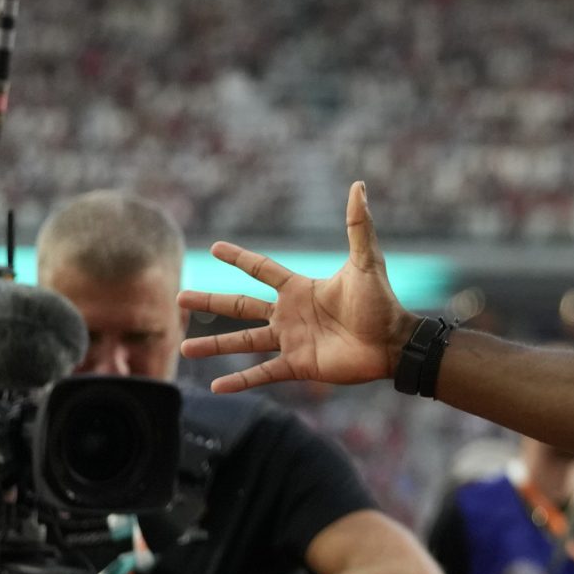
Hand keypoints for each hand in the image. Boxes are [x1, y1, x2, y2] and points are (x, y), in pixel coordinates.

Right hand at [180, 183, 416, 392]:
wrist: (395, 342)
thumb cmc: (382, 303)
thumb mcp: (365, 261)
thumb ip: (358, 225)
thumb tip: (359, 186)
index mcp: (299, 288)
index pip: (260, 269)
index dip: (239, 258)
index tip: (214, 247)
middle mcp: (289, 314)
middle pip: (239, 305)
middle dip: (210, 301)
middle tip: (179, 298)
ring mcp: (291, 341)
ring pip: (243, 341)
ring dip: (214, 345)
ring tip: (185, 350)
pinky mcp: (298, 366)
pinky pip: (262, 373)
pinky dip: (240, 381)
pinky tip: (216, 387)